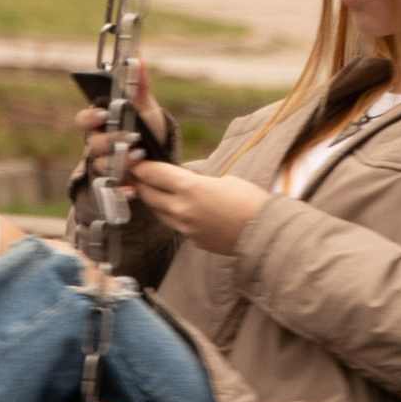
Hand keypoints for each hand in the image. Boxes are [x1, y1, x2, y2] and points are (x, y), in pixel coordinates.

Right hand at [74, 57, 169, 184]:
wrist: (159, 157)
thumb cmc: (147, 127)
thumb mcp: (145, 107)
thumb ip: (139, 85)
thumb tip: (137, 58)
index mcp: (101, 122)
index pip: (84, 119)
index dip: (91, 118)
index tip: (105, 114)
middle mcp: (98, 143)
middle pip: (93, 143)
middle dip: (110, 140)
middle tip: (130, 136)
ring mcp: (104, 164)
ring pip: (102, 165)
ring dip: (119, 161)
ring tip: (140, 157)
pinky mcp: (114, 182)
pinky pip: (113, 187)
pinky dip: (123, 188)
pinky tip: (134, 187)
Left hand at [130, 158, 266, 254]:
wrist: (265, 232)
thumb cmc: (249, 201)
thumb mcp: (222, 179)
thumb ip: (196, 180)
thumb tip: (182, 181)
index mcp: (190, 188)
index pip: (153, 174)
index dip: (141, 166)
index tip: (135, 161)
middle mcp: (182, 210)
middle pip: (148, 194)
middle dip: (142, 182)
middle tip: (139, 174)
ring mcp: (186, 229)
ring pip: (158, 212)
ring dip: (155, 200)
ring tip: (156, 190)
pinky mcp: (193, 241)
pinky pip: (176, 226)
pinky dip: (174, 216)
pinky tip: (183, 209)